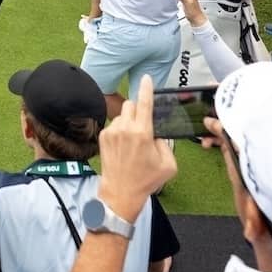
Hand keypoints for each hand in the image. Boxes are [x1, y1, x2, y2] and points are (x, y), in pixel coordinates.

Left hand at [96, 78, 179, 214]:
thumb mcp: (168, 164)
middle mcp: (125, 129)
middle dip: (138, 111)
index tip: (147, 78)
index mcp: (143, 133)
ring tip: (132, 142)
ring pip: (122, 115)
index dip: (147, 88)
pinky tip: (123, 146)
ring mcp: (112, 132)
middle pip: (131, 104)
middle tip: (142, 127)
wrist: (120, 192)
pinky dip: (120, 130)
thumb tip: (157, 134)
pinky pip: (114, 125)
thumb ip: (166, 144)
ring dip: (128, 121)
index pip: (145, 103)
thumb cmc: (146, 180)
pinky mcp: (103, 136)